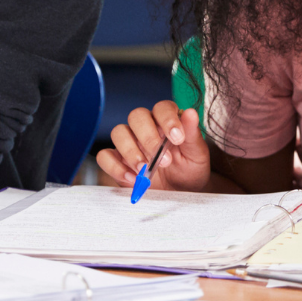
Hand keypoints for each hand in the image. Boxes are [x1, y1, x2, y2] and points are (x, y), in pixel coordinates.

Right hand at [96, 100, 211, 191]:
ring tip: (145, 170)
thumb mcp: (196, 154)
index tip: (177, 138)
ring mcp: (130, 143)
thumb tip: (190, 112)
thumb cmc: (189, 169)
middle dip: (148, 137)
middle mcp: (146, 128)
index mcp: (166, 121)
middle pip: (136, 116)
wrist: (181, 192)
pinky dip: (116, 167)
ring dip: (131, 152)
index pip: (162, 107)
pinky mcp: (117, 161)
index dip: (168, 119)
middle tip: (164, 160)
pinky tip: (133, 179)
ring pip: (118, 132)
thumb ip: (192, 134)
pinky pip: (105, 156)